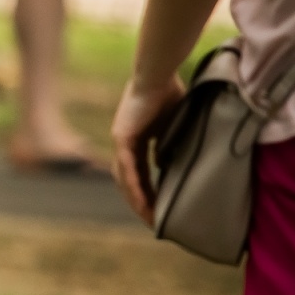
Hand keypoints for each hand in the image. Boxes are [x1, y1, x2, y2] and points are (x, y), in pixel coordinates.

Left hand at [110, 75, 184, 225]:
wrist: (158, 74)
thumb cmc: (169, 90)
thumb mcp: (172, 123)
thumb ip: (169, 142)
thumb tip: (165, 163)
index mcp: (136, 140)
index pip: (140, 171)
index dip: (148, 190)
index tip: (160, 207)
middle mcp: (125, 143)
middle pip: (130, 180)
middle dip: (141, 201)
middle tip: (154, 220)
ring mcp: (121, 141)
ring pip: (126, 179)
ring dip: (137, 199)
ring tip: (150, 217)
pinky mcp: (122, 137)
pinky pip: (128, 168)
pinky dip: (135, 187)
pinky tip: (142, 202)